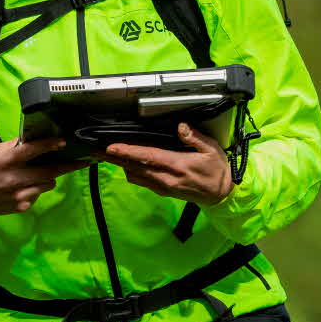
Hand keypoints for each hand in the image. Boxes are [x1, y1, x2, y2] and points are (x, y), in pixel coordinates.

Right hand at [0, 136, 85, 214]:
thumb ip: (19, 147)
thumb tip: (41, 139)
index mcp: (6, 160)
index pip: (31, 150)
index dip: (49, 145)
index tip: (63, 142)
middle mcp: (13, 178)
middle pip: (49, 172)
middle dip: (68, 166)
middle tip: (83, 161)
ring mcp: (19, 195)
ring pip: (48, 184)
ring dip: (50, 177)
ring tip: (41, 173)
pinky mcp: (22, 206)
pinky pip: (38, 194)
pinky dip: (37, 188)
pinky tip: (26, 186)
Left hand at [101, 123, 234, 206]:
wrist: (222, 194)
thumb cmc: (217, 171)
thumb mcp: (211, 149)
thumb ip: (194, 137)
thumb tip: (181, 127)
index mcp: (177, 166)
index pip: (147, 157)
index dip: (128, 152)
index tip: (112, 148)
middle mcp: (166, 179)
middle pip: (134, 167)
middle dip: (115, 159)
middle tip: (98, 151)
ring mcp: (164, 187)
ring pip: (135, 176)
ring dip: (121, 166)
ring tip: (108, 156)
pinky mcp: (163, 191)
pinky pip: (142, 182)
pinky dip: (131, 173)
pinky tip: (127, 166)